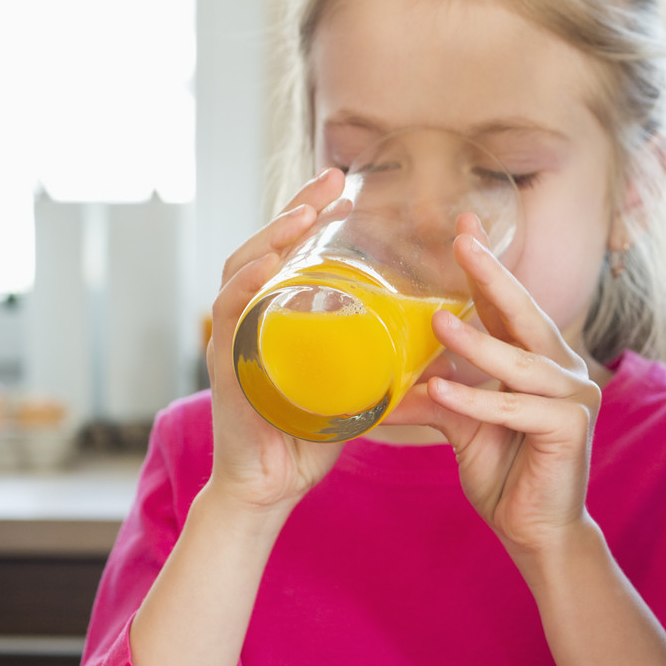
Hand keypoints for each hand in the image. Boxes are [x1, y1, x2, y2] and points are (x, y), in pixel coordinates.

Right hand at [204, 169, 350, 514]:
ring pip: (242, 272)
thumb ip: (384, 354)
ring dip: (272, 238)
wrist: (272, 487)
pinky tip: (267, 267)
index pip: (291, 252)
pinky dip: (245, 288)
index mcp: (280, 316)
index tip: (347, 187)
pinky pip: (229, 319)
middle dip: (296, 209)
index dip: (313, 216)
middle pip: (265, 248)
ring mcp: (234, 339)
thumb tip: (439, 331)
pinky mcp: (226, 368)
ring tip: (304, 213)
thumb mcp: (356, 382)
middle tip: (332, 178)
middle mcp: (252, 319)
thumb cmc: (312, 434)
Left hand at [393, 220, 602, 560]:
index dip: (486, 268)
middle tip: (461, 241)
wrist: (536, 532)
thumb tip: (381, 383)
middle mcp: (563, 370)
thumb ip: (434, 397)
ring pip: (520, 361)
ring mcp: (574, 396)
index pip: (509, 306)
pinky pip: (516, 408)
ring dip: (477, 343)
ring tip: (438, 321)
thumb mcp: (461, 427)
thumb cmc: (505, 475)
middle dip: (493, 276)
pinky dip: (478, 400)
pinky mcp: (570, 428)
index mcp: (539, 361)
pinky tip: (442, 391)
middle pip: (525, 315)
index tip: (462, 227)